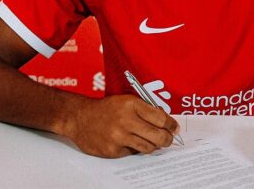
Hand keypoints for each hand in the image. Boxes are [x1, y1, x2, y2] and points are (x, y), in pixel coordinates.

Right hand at [63, 95, 179, 157]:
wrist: (80, 118)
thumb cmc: (106, 109)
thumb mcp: (127, 101)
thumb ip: (146, 109)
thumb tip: (166, 122)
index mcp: (131, 105)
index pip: (160, 118)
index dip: (171, 125)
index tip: (174, 128)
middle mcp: (126, 120)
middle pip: (158, 136)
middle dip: (167, 139)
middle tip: (168, 139)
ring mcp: (119, 137)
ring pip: (148, 147)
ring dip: (153, 145)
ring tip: (151, 141)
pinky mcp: (113, 150)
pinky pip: (133, 153)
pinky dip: (134, 148)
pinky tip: (128, 142)